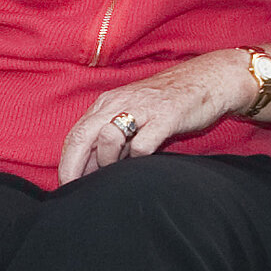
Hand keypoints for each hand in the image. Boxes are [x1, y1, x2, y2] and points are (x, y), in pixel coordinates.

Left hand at [56, 59, 235, 184]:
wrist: (204, 81)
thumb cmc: (164, 104)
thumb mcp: (130, 115)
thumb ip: (109, 138)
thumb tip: (88, 169)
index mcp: (106, 104)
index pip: (75, 134)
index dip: (66, 162)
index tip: (65, 185)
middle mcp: (118, 104)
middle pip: (83, 136)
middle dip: (73, 167)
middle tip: (76, 188)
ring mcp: (141, 110)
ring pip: (107, 138)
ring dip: (107, 160)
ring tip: (117, 169)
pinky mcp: (165, 118)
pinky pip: (141, 146)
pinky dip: (137, 160)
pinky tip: (141, 164)